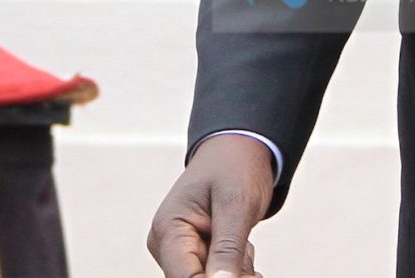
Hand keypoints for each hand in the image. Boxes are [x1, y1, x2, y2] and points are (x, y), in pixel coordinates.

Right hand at [147, 132, 275, 277]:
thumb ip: (228, 248)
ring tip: (243, 238)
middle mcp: (166, 244)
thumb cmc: (234, 167)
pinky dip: (235, 266)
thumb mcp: (237, 204)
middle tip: (248, 250)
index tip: (247, 275)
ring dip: (235, 269)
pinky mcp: (193, 253)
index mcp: (168, 229)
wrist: (236, 150)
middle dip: (230, 274)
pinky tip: (241, 243)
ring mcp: (178, 250)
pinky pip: (216, 274)